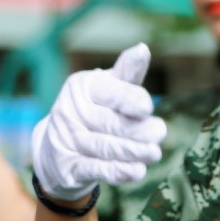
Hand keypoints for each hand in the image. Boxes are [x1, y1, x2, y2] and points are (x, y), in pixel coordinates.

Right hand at [31, 44, 166, 201]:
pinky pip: (96, 169)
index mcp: (82, 86)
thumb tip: (143, 49)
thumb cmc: (96, 109)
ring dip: (134, 152)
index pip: (109, 92)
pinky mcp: (67, 167)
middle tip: (159, 133)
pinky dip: (118, 171)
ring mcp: (66, 140)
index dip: (129, 99)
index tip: (147, 108)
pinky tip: (137, 171)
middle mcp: (70, 111)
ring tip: (154, 153)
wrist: (59, 149)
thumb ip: (127, 72)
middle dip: (138, 130)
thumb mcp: (110, 88)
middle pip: (110, 122)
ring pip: (106, 147)